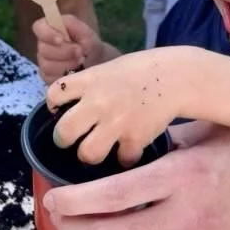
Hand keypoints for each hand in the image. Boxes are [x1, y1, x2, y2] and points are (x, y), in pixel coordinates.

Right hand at [34, 13, 105, 82]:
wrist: (97, 65)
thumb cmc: (90, 45)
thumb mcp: (87, 33)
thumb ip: (73, 24)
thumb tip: (60, 23)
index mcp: (49, 29)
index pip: (39, 27)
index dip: (48, 34)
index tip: (63, 39)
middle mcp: (43, 46)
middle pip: (43, 49)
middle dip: (64, 52)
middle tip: (80, 53)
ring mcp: (43, 63)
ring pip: (47, 66)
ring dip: (66, 65)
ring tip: (81, 63)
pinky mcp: (47, 78)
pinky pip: (50, 79)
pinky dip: (65, 77)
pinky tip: (75, 73)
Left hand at [47, 48, 182, 163]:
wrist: (175, 77)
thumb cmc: (141, 71)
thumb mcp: (109, 69)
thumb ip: (89, 86)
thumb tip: (69, 105)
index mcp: (90, 80)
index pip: (54, 94)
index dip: (54, 105)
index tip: (60, 111)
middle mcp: (99, 102)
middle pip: (64, 132)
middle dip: (64, 139)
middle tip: (72, 139)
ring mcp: (116, 122)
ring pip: (88, 153)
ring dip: (91, 153)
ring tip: (98, 149)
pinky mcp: (136, 138)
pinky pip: (121, 160)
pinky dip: (125, 157)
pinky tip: (129, 149)